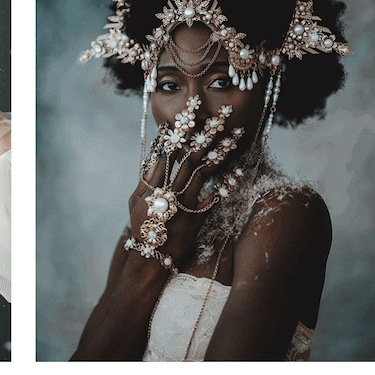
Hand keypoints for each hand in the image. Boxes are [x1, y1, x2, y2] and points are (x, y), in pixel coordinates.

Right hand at [127, 102, 232, 270]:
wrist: (152, 256)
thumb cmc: (142, 226)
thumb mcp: (135, 200)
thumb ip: (146, 178)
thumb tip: (155, 154)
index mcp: (155, 185)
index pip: (167, 152)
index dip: (177, 134)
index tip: (187, 118)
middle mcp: (171, 191)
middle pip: (190, 157)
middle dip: (205, 135)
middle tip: (218, 118)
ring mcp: (186, 204)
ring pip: (205, 172)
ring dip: (220, 152)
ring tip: (233, 136)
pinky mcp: (198, 217)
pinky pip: (215, 197)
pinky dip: (227, 183)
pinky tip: (239, 168)